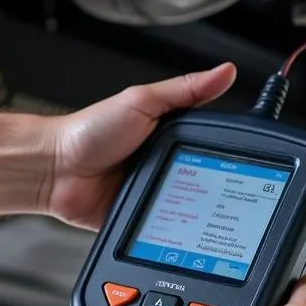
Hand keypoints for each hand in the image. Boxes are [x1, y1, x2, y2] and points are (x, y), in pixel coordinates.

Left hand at [44, 63, 236, 229]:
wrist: (53, 170)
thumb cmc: (88, 131)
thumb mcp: (142, 101)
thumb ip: (185, 90)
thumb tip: (225, 73)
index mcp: (169, 134)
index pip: (211, 144)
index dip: (231, 152)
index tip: (252, 160)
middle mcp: (163, 164)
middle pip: (205, 179)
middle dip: (216, 189)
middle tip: (230, 194)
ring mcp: (152, 193)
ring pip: (189, 209)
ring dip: (196, 213)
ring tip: (208, 215)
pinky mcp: (142, 221)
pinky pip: (166, 231)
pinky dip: (174, 233)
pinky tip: (184, 232)